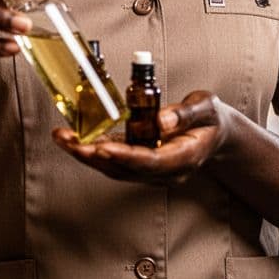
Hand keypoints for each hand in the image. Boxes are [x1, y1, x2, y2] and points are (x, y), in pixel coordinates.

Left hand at [51, 90, 229, 184]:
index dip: (126, 155)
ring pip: (115, 168)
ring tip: (63, 138)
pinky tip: (75, 138)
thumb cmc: (210, 119)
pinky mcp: (141, 164)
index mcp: (184, 158)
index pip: (152, 161)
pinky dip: (94, 150)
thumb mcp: (206, 107)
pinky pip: (115, 161)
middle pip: (126, 169)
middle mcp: (166, 171)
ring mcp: (153, 171)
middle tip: (69, 141)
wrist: (215, 134)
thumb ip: (186, 113)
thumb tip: (160, 119)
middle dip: (94, 156)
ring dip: (87, 155)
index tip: (103, 146)